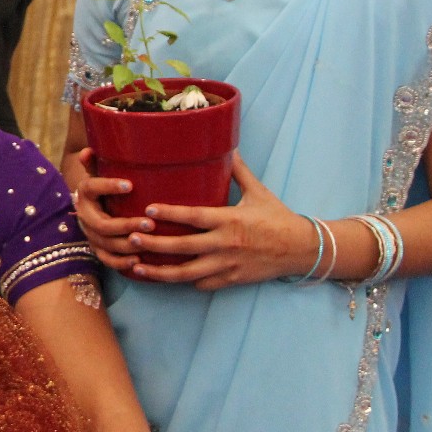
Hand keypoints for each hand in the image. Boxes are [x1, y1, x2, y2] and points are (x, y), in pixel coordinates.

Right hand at [68, 148, 144, 271]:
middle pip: (102, 224)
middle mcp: (84, 215)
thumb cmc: (104, 186)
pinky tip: (138, 261)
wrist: (93, 205)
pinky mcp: (97, 249)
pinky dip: (121, 262)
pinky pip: (106, 259)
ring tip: (148, 242)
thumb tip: (87, 150)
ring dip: (127, 245)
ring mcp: (90, 234)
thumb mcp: (99, 173)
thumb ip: (96, 163)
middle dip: (125, 225)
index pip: (92, 188)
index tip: (130, 184)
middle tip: (149, 223)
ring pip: (106, 244)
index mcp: (85, 193)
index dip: (108, 186)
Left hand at [121, 153, 315, 290]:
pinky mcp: (232, 280)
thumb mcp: (258, 192)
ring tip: (137, 266)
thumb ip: (239, 171)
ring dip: (160, 271)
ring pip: (187, 273)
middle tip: (131, 237)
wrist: (301, 249)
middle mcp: (226, 244)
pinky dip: (184, 282)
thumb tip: (229, 146)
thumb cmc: (278, 218)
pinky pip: (202, 284)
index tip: (148, 209)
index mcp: (230, 220)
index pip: (195, 216)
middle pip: (183, 247)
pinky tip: (165, 278)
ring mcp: (228, 265)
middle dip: (154, 244)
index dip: (170, 212)